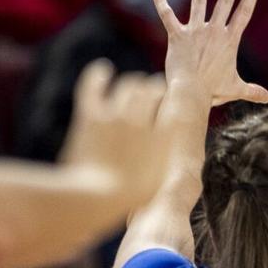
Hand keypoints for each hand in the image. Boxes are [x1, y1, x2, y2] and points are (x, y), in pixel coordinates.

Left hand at [59, 60, 167, 204]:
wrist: (97, 197)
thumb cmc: (131, 196)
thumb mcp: (162, 181)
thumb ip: (169, 162)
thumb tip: (175, 157)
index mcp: (167, 135)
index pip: (176, 103)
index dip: (173, 100)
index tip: (170, 102)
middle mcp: (145, 119)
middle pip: (153, 88)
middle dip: (152, 88)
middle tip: (151, 91)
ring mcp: (117, 116)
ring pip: (129, 85)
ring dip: (132, 84)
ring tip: (131, 87)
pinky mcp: (91, 116)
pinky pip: (94, 85)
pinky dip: (98, 75)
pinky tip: (102, 70)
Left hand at [153, 0, 267, 106]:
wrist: (190, 92)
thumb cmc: (213, 91)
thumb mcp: (235, 89)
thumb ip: (252, 91)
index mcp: (229, 40)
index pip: (243, 14)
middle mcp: (214, 32)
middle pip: (225, 3)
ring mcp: (195, 32)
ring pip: (199, 2)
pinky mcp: (177, 36)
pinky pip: (168, 17)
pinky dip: (162, 5)